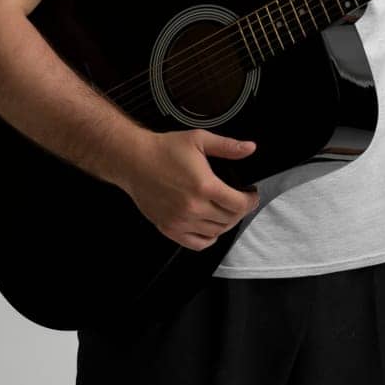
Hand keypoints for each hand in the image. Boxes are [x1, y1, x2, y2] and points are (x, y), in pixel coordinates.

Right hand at [120, 129, 259, 249]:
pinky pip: (197, 244)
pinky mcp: (169, 228)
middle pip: (230, 219)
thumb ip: (227, 146)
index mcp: (204, 186)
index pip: (239, 204)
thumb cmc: (164, 150)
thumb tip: (250, 148)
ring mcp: (181, 220)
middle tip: (239, 200)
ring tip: (225, 210)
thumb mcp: (199, 140)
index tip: (251, 195)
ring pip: (216, 232)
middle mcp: (193, 207)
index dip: (250, 200)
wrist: (134, 161)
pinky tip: (210, 227)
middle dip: (240, 210)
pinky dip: (208, 238)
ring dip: (225, 223)